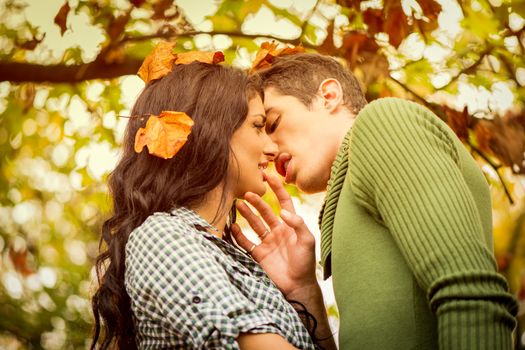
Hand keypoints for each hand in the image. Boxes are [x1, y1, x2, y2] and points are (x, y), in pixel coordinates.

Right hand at [231, 173, 316, 296]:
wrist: (298, 286)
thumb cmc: (306, 263)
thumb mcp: (307, 240)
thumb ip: (297, 223)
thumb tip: (283, 211)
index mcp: (291, 225)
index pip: (283, 201)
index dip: (276, 188)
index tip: (268, 175)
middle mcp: (278, 231)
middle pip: (265, 211)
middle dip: (257, 201)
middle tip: (247, 193)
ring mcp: (267, 242)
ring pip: (254, 224)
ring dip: (247, 214)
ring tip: (238, 204)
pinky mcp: (259, 254)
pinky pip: (246, 242)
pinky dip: (239, 234)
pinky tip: (233, 226)